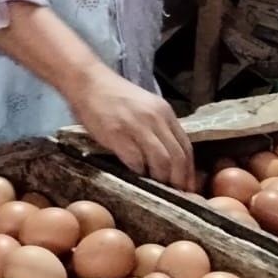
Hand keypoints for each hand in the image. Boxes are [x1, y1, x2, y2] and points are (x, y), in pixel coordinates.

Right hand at [66, 65, 193, 189]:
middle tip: (175, 196)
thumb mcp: (144, 108)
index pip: (186, 147)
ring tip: (157, 191)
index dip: (189, 171)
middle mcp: (155, 118)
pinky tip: (136, 178)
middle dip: (179, 181)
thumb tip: (168, 160)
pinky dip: (138, 172)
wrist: (88, 81)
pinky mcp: (117, 133)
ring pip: (161, 160)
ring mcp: (136, 125)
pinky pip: (135, 160)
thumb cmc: (114, 97)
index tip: (187, 188)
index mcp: (164, 112)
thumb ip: (157, 128)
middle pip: (177, 156)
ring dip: (161, 180)